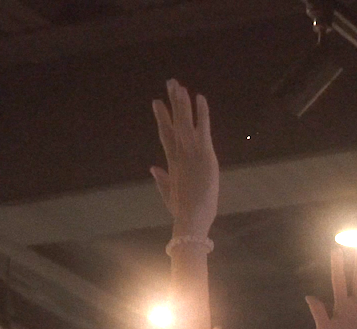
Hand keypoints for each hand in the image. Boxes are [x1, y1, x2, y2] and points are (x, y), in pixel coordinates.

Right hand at [150, 79, 218, 239]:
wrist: (191, 217)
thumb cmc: (182, 211)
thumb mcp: (169, 195)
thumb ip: (161, 180)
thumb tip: (153, 168)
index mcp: (172, 163)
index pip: (166, 135)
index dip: (162, 118)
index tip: (157, 102)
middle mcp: (179, 153)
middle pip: (173, 123)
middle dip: (172, 103)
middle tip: (170, 83)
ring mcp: (190, 151)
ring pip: (184, 121)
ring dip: (182, 102)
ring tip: (178, 84)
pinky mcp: (203, 153)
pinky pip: (203, 127)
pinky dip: (201, 112)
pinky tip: (200, 97)